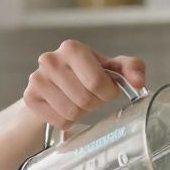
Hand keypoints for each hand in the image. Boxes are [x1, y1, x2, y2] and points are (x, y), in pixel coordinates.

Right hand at [24, 39, 145, 128]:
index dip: (108, 92)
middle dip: (94, 103)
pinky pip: (59, 121)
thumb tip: (139, 82)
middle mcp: (50, 60)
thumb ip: (131, 68)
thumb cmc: (87, 74)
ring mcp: (37, 79)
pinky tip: (64, 107)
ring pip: (72, 112)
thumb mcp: (111, 67)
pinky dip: (67, 120)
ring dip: (81, 113)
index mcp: (72, 48)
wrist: (55, 85)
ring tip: (77, 100)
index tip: (106, 90)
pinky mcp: (30, 98)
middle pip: (85, 99)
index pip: (97, 82)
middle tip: (90, 96)